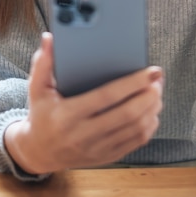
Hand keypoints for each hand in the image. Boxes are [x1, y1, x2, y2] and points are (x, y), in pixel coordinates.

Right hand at [5, 32, 162, 173]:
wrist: (38, 153)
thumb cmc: (41, 114)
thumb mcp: (37, 89)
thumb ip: (43, 63)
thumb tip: (49, 38)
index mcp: (67, 115)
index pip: (107, 97)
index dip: (133, 83)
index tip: (151, 71)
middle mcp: (83, 135)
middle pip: (127, 114)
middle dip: (149, 95)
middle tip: (158, 80)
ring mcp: (96, 149)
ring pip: (135, 130)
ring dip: (152, 109)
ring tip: (158, 91)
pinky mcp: (106, 158)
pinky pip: (135, 143)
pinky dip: (149, 126)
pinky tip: (152, 111)